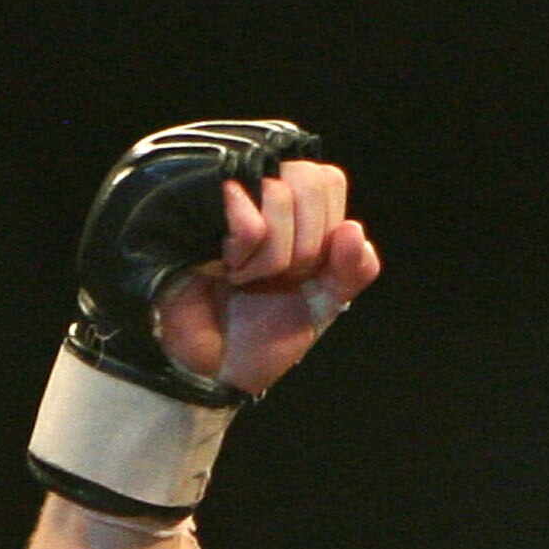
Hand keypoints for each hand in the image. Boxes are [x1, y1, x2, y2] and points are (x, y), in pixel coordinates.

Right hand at [156, 165, 381, 398]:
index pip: (328, 180)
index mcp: (293, 205)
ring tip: (243, 275)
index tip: (300, 272)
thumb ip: (353, 270)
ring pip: (279, 194)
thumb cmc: (261, 334)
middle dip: (304, 247)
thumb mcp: (323, 304)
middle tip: (272, 277)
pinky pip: (247, 216)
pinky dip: (245, 252)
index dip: (325, 232)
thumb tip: (353, 230)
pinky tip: (223, 267)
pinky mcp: (195, 205)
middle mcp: (260, 189)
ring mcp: (226, 194)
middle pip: (309, 179)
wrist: (214, 369)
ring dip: (271, 257)